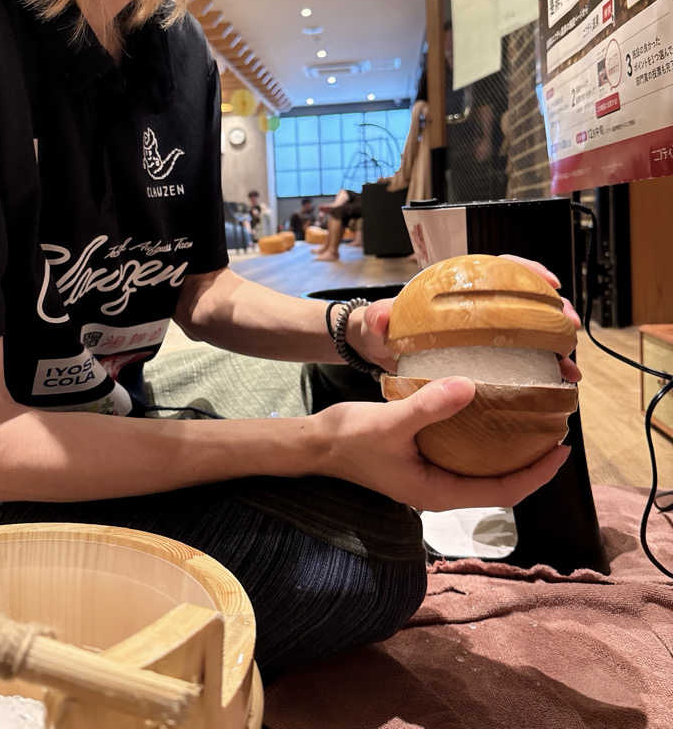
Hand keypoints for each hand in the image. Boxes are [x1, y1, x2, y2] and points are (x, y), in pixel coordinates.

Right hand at [315, 376, 570, 508]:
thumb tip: (471, 386)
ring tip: (531, 424)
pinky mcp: (422, 461)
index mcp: (438, 492)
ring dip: (509, 451)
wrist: (316, 444)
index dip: (537, 473)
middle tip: (555, 432)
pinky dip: (484, 439)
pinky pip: (465, 455)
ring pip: (482, 470)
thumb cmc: (350, 439)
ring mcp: (430, 476)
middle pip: (499, 485)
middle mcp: (439, 490)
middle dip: (531, 463)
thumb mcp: (391, 421)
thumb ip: (430, 406)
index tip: (563, 449)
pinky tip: (488, 414)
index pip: (503, 491)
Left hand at [346, 254, 582, 383]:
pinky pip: (518, 362)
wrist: (376, 352)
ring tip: (569, 364)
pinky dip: (538, 372)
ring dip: (553, 346)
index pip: (498, 268)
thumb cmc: (379, 328)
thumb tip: (381, 317)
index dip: (527, 271)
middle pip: (524, 300)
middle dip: (553, 310)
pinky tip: (552, 385)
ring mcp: (482, 333)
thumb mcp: (375, 322)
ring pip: (528, 333)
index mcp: (456, 288)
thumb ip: (376, 317)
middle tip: (570, 326)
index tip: (549, 282)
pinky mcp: (483, 359)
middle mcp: (475, 308)